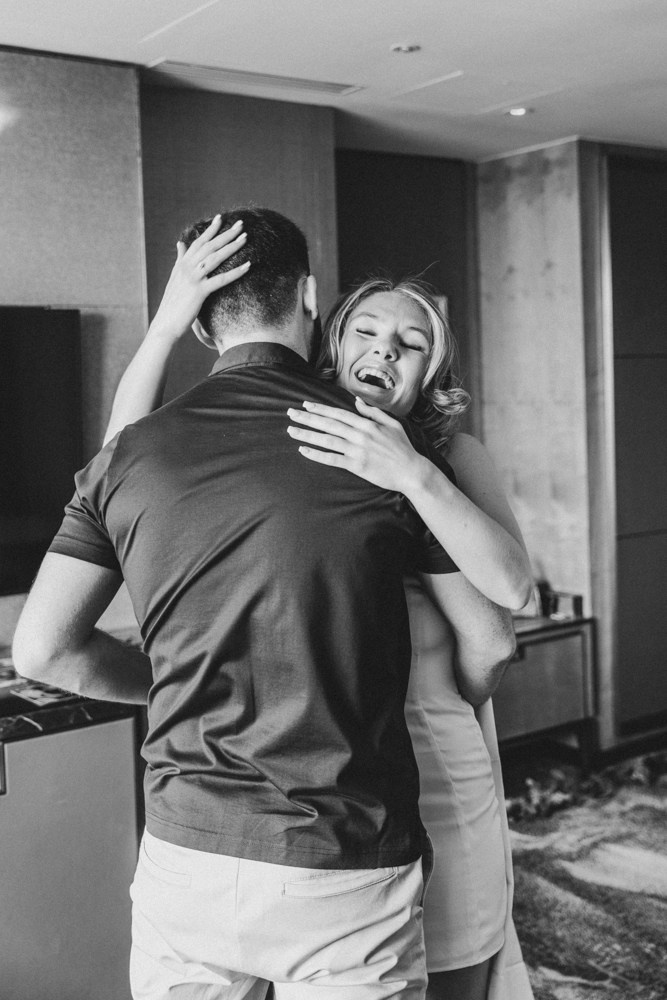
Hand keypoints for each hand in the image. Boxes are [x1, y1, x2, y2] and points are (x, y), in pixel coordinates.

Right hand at [148, 216, 250, 342]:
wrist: (165, 324)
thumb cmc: (172, 304)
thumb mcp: (175, 278)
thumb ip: (180, 260)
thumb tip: (180, 244)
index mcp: (182, 264)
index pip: (198, 242)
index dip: (210, 230)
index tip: (221, 218)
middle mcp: (187, 268)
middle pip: (210, 246)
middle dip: (226, 233)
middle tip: (241, 224)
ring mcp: (193, 279)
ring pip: (215, 258)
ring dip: (232, 247)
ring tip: (245, 238)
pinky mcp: (199, 292)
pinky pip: (221, 280)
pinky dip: (235, 272)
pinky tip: (248, 266)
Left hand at [286, 396, 426, 492]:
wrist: (411, 471)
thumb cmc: (403, 448)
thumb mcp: (392, 424)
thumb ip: (373, 412)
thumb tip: (357, 401)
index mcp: (367, 424)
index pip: (338, 413)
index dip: (320, 408)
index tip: (306, 404)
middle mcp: (359, 435)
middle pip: (328, 424)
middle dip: (307, 417)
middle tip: (291, 413)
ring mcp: (357, 450)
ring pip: (327, 440)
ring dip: (307, 434)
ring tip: (291, 430)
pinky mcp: (356, 466)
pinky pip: (332, 459)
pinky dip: (317, 455)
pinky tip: (304, 451)